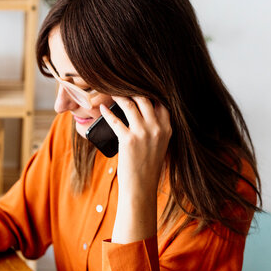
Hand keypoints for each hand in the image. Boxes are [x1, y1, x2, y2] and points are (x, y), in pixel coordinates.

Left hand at [100, 96, 171, 242]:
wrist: (141, 187)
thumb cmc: (147, 167)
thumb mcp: (159, 145)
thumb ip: (156, 128)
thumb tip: (142, 112)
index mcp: (168, 128)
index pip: (160, 100)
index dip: (148, 90)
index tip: (136, 83)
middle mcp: (158, 128)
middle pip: (145, 97)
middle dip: (131, 88)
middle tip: (119, 83)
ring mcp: (144, 133)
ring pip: (130, 104)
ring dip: (118, 95)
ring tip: (109, 90)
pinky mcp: (129, 140)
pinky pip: (115, 120)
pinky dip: (106, 112)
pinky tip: (102, 108)